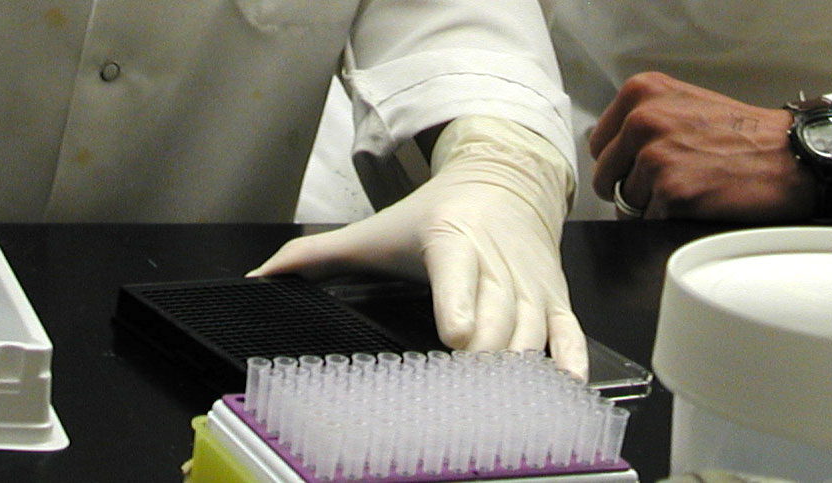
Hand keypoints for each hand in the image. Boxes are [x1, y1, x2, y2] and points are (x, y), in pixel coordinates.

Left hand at [249, 116, 587, 378]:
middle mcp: (496, 260)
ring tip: (507, 405)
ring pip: (531, 328)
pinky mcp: (553, 296)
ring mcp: (529, 281)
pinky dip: (570, 360)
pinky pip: (568, 331)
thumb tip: (261, 276)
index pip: (457, 273)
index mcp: (451, 239)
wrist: (504, 178)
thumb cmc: (433, 212)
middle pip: (496, 313)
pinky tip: (566, 388)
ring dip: (520, 367)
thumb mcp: (374, 228)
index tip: (454, 335)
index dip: (458, 304)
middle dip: (486, 355)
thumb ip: (315, 255)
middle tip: (471, 395)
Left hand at [590, 72, 815, 220]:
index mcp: (642, 93)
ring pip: (627, 203)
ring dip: (653, 205)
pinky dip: (670, 220)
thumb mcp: (685, 104)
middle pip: (605, 176)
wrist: (793, 157)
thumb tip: (609, 151)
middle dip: (631, 188)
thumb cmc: (746, 135)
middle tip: (672, 182)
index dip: (618, 163)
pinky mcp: (671, 193)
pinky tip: (700, 203)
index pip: (599, 143)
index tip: (640, 166)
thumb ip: (643, 119)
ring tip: (693, 188)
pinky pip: (648, 222)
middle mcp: (643, 121)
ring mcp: (655, 158)